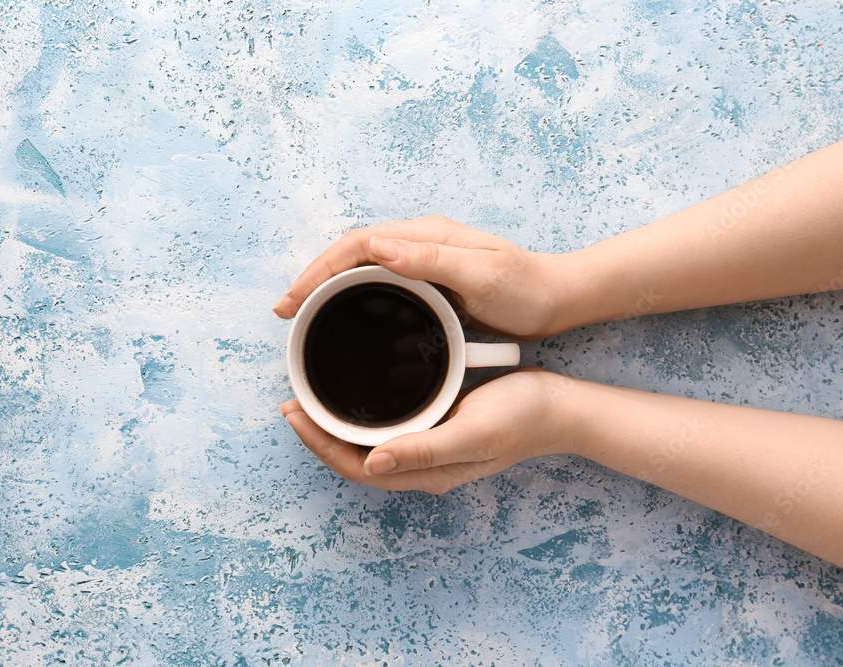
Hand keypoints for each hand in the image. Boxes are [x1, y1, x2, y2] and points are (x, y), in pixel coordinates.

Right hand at [273, 215, 577, 339]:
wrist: (557, 299)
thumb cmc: (525, 289)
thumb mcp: (481, 274)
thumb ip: (431, 259)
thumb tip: (379, 246)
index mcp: (426, 236)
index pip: (358, 243)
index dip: (321, 268)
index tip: (295, 297)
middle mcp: (420, 242)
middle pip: (351, 253)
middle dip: (313, 277)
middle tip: (286, 309)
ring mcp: (423, 260)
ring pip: (361, 267)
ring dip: (328, 286)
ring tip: (302, 312)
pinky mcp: (429, 280)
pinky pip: (378, 282)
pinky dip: (351, 295)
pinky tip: (342, 314)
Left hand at [279, 368, 575, 493]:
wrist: (560, 407)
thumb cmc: (521, 418)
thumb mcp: (471, 431)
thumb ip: (423, 449)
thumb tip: (372, 463)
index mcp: (425, 472)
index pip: (356, 466)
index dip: (319, 444)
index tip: (293, 414)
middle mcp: (422, 466)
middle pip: (355, 458)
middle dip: (319, 435)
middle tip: (291, 404)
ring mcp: (430, 449)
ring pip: (370, 444)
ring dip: (338, 425)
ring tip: (313, 399)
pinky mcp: (438, 428)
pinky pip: (389, 428)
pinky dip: (365, 414)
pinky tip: (358, 394)